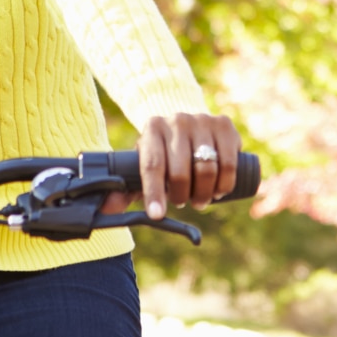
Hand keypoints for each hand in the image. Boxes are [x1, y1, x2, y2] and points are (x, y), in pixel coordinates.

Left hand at [98, 113, 241, 219]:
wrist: (187, 123)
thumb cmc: (162, 153)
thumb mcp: (142, 166)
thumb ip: (124, 189)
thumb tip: (107, 210)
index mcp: (152, 129)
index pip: (152, 166)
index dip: (154, 193)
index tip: (157, 215)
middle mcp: (177, 121)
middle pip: (181, 172)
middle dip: (182, 196)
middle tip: (183, 203)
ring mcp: (202, 120)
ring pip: (207, 169)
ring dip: (204, 193)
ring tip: (200, 199)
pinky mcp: (224, 125)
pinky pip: (228, 163)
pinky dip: (224, 184)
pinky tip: (217, 190)